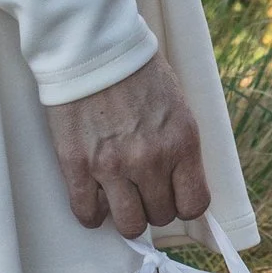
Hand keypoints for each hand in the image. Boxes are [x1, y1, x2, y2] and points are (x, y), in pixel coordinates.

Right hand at [47, 51, 211, 238]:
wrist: (92, 48)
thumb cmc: (137, 72)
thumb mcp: (177, 106)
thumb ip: (179, 146)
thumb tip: (180, 183)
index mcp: (181, 142)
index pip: (194, 203)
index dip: (183, 204)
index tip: (173, 196)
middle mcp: (151, 159)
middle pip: (160, 216)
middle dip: (153, 206)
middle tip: (142, 190)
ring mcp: (112, 165)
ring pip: (128, 224)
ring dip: (126, 215)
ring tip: (119, 198)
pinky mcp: (77, 165)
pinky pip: (87, 213)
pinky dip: (92, 214)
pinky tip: (93, 201)